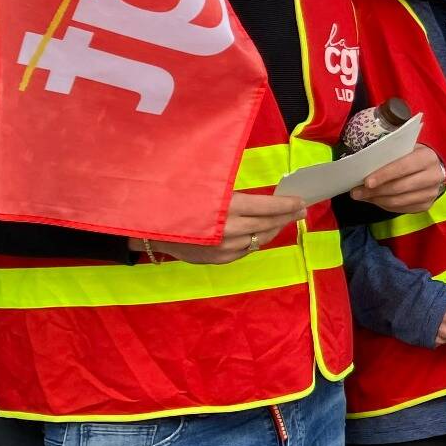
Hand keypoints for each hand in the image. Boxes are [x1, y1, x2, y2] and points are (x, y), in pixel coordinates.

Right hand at [145, 192, 306, 264]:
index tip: (301, 201)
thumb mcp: (204, 186)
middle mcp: (227, 231)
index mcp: (224, 208)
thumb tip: (261, 194)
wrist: (145, 227)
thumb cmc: (175, 198)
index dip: (286, 205)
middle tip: (301, 209)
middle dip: (287, 217)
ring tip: (285, 219)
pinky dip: (257, 240)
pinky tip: (262, 232)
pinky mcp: (218, 260)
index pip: (266, 207)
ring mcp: (223, 249)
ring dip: (274, 229)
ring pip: (259, 239)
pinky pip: (246, 250)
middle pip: (267, 224)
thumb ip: (233, 191)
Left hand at [352, 145, 445, 211]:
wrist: (432, 167)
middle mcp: (434, 176)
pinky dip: (384, 206)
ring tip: (362, 196)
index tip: (366, 182)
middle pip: (399, 187)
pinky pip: (401, 209)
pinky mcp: (427, 205)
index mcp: (427, 158)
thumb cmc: (412, 155)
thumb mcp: (404, 149)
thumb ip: (388, 156)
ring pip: (399, 201)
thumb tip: (362, 169)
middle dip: (375, 191)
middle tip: (356, 192)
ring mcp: (432, 193)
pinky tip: (374, 200)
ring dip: (377, 200)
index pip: (403, 167)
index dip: (384, 175)